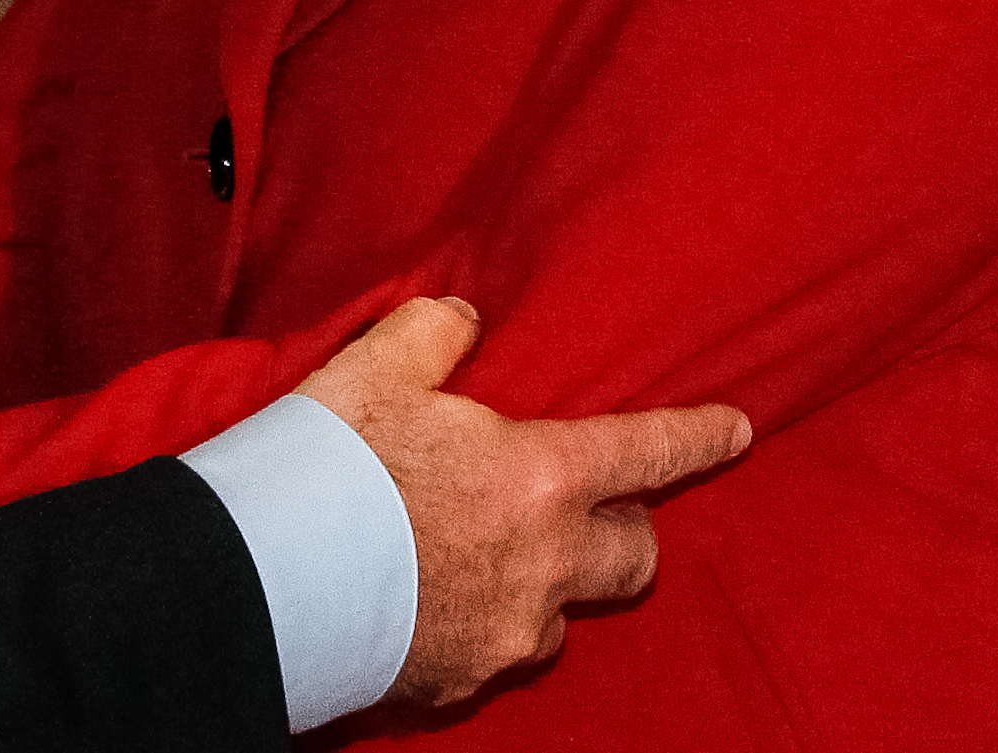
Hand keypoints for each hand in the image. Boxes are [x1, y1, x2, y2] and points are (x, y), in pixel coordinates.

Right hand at [294, 297, 751, 704]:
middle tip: (579, 509)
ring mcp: (510, 630)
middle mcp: (547, 563)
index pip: (646, 451)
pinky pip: (498, 650)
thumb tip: (461, 317)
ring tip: (476, 557)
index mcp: (541, 478)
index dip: (697, 437)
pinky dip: (478, 623)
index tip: (736, 430)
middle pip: (633, 556)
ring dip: (544, 583)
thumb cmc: (326, 464)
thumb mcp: (373, 368)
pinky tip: (426, 598)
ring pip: (564, 610)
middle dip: (624, 530)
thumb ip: (431, 332)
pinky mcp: (464, 679)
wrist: (262, 579)